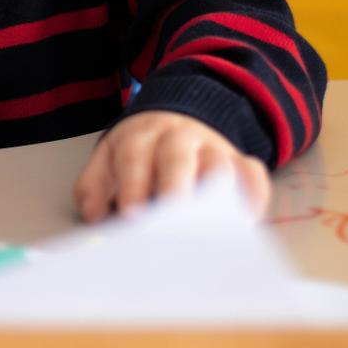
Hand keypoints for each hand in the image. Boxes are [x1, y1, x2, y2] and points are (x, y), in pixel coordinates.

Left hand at [73, 110, 270, 221]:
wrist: (174, 120)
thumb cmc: (140, 153)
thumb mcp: (109, 159)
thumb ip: (95, 185)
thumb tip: (94, 217)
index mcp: (139, 137)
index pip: (134, 158)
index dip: (133, 185)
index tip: (131, 215)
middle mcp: (177, 138)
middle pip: (176, 158)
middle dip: (174, 188)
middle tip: (171, 219)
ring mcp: (211, 147)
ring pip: (217, 163)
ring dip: (215, 192)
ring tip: (213, 227)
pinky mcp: (238, 161)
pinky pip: (251, 171)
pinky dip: (253, 192)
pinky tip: (248, 218)